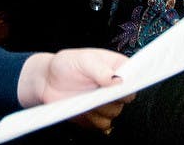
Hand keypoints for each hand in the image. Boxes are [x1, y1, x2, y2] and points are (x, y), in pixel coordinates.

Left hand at [18, 49, 132, 131]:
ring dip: (101, 108)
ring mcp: (107, 102)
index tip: (126, 84)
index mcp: (117, 67)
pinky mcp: (97, 116)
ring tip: (86, 98)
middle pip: (127, 98)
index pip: (136, 74)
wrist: (48, 82)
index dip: (136, 80)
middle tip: (99, 91)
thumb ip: (100, 69)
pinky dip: (93, 119)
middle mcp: (115, 86)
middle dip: (114, 97)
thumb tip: (118, 80)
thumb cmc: (66, 65)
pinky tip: (82, 108)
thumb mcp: (83, 60)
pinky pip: (102, 124)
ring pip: (115, 113)